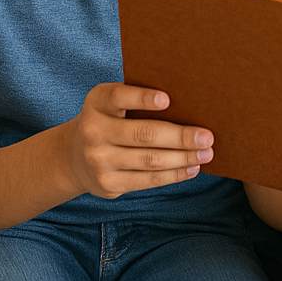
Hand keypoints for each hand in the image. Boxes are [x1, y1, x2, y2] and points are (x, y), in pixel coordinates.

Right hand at [63, 83, 214, 198]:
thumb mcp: (113, 103)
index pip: (119, 96)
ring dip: (183, 158)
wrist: (73, 157)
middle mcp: (94, 131)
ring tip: (206, 153)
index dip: (143, 98)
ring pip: (149, 161)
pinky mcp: (108, 184)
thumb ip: (138, 97)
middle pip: (143, 134)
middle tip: (207, 137)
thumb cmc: (110, 119)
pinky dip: (173, 175)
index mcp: (98, 102)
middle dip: (180, 137)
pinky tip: (191, 168)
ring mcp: (99, 161)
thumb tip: (190, 101)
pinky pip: (147, 181)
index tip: (168, 99)